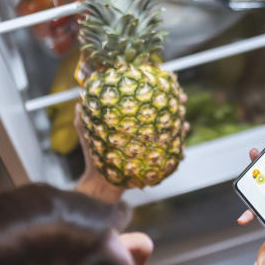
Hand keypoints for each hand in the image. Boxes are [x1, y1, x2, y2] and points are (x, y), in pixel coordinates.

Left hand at [72, 93, 188, 203]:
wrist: (98, 182)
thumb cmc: (92, 156)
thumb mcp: (86, 132)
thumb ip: (83, 116)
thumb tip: (80, 100)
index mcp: (130, 118)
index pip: (146, 99)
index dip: (156, 89)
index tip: (165, 82)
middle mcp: (143, 129)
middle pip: (164, 111)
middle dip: (176, 104)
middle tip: (182, 100)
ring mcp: (151, 143)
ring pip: (172, 130)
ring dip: (181, 125)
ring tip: (184, 123)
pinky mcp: (155, 159)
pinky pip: (172, 153)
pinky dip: (180, 151)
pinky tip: (182, 150)